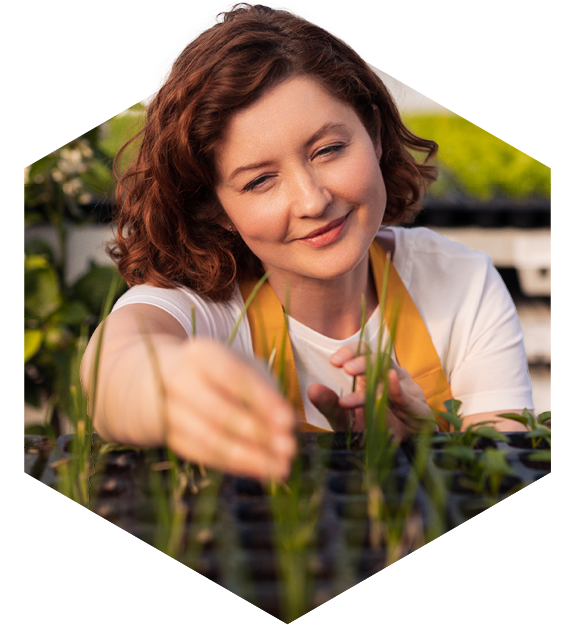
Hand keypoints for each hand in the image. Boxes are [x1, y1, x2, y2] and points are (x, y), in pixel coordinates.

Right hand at [160, 338, 296, 478]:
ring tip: (281, 467)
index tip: (289, 420)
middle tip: (290, 448)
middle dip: (258, 433)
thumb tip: (287, 422)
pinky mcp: (167, 436)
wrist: (159, 379)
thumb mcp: (240, 365)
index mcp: (201, 354)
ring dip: (249, 456)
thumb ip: (264, 388)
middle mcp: (179, 380)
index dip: (261, 399)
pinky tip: (262, 471)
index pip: (232, 376)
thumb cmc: (216, 371)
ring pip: (209, 439)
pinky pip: (203, 455)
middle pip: (219, 411)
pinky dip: (235, 465)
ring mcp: (167, 409)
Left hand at [308, 342, 433, 439]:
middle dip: (362, 362)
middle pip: (379, 360)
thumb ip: (329, 405)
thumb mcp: (345, 419)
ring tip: (357, 377)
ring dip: (376, 373)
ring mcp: (406, 391)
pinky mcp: (418, 410)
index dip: (350, 352)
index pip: (364, 353)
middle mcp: (391, 378)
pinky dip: (398, 390)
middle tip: (346, 368)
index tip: (334, 361)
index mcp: (374, 376)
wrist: (396, 453)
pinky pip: (409, 398)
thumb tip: (311, 389)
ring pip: (392, 375)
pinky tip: (389, 382)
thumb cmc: (370, 429)